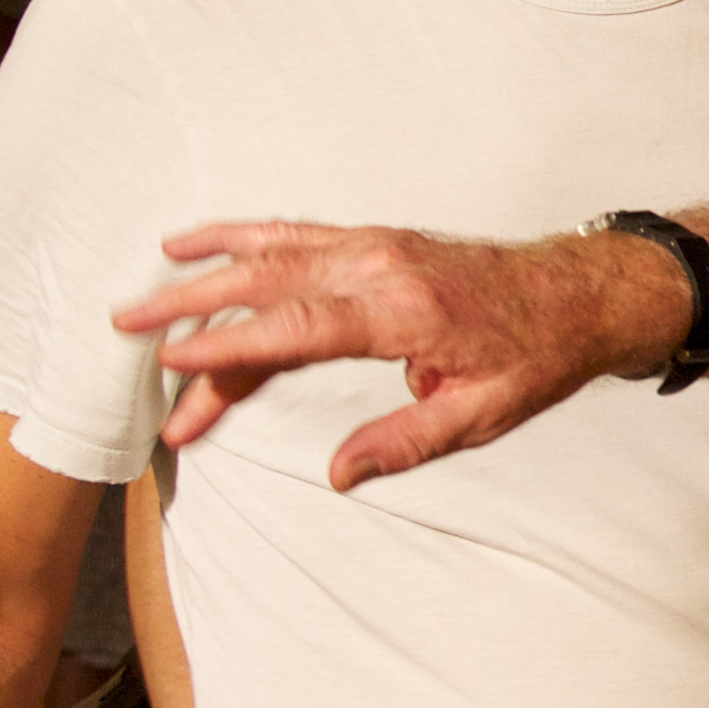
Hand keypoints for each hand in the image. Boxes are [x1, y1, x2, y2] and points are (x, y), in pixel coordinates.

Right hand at [114, 223, 680, 487]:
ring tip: (141, 300)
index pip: (297, 329)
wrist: (580, 294)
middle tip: (128, 334)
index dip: (231, 348)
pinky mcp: (374, 240)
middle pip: (267, 287)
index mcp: (404, 312)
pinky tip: (196, 245)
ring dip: (202, 277)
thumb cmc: (537, 354)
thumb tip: (342, 473)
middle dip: (192, 312)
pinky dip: (239, 237)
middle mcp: (381, 267)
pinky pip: (293, 233)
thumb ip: (408, 441)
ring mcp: (374, 246)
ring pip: (270, 256)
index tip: (174, 365)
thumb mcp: (485, 413)